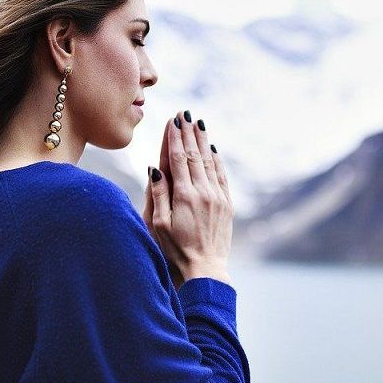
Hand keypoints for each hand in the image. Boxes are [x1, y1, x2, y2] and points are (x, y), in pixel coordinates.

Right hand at [143, 110, 233, 287]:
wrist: (206, 269)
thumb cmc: (175, 250)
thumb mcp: (159, 224)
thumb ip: (159, 193)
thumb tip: (155, 167)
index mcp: (184, 196)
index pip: (179, 158)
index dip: (175, 137)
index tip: (173, 120)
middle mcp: (204, 192)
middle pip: (195, 155)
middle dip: (189, 132)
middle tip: (185, 113)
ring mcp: (218, 197)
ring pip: (210, 162)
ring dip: (203, 141)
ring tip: (198, 123)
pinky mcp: (227, 205)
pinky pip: (222, 175)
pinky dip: (216, 160)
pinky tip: (212, 149)